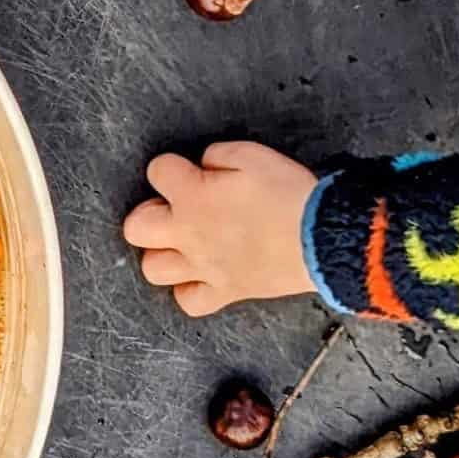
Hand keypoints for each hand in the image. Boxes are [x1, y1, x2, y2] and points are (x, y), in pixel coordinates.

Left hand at [122, 142, 318, 316]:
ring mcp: (203, 267)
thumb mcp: (253, 155)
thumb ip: (217, 156)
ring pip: (153, 268)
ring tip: (183, 243)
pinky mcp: (224, 292)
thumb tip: (203, 165)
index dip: (170, 167)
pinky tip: (202, 276)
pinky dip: (190, 290)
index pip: (157, 172)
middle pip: (136, 228)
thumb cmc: (290, 195)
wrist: (323, 239)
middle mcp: (188, 234)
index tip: (187, 170)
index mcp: (192, 196)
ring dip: (162, 253)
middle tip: (173, 209)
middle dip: (148, 214)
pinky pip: (188, 302)